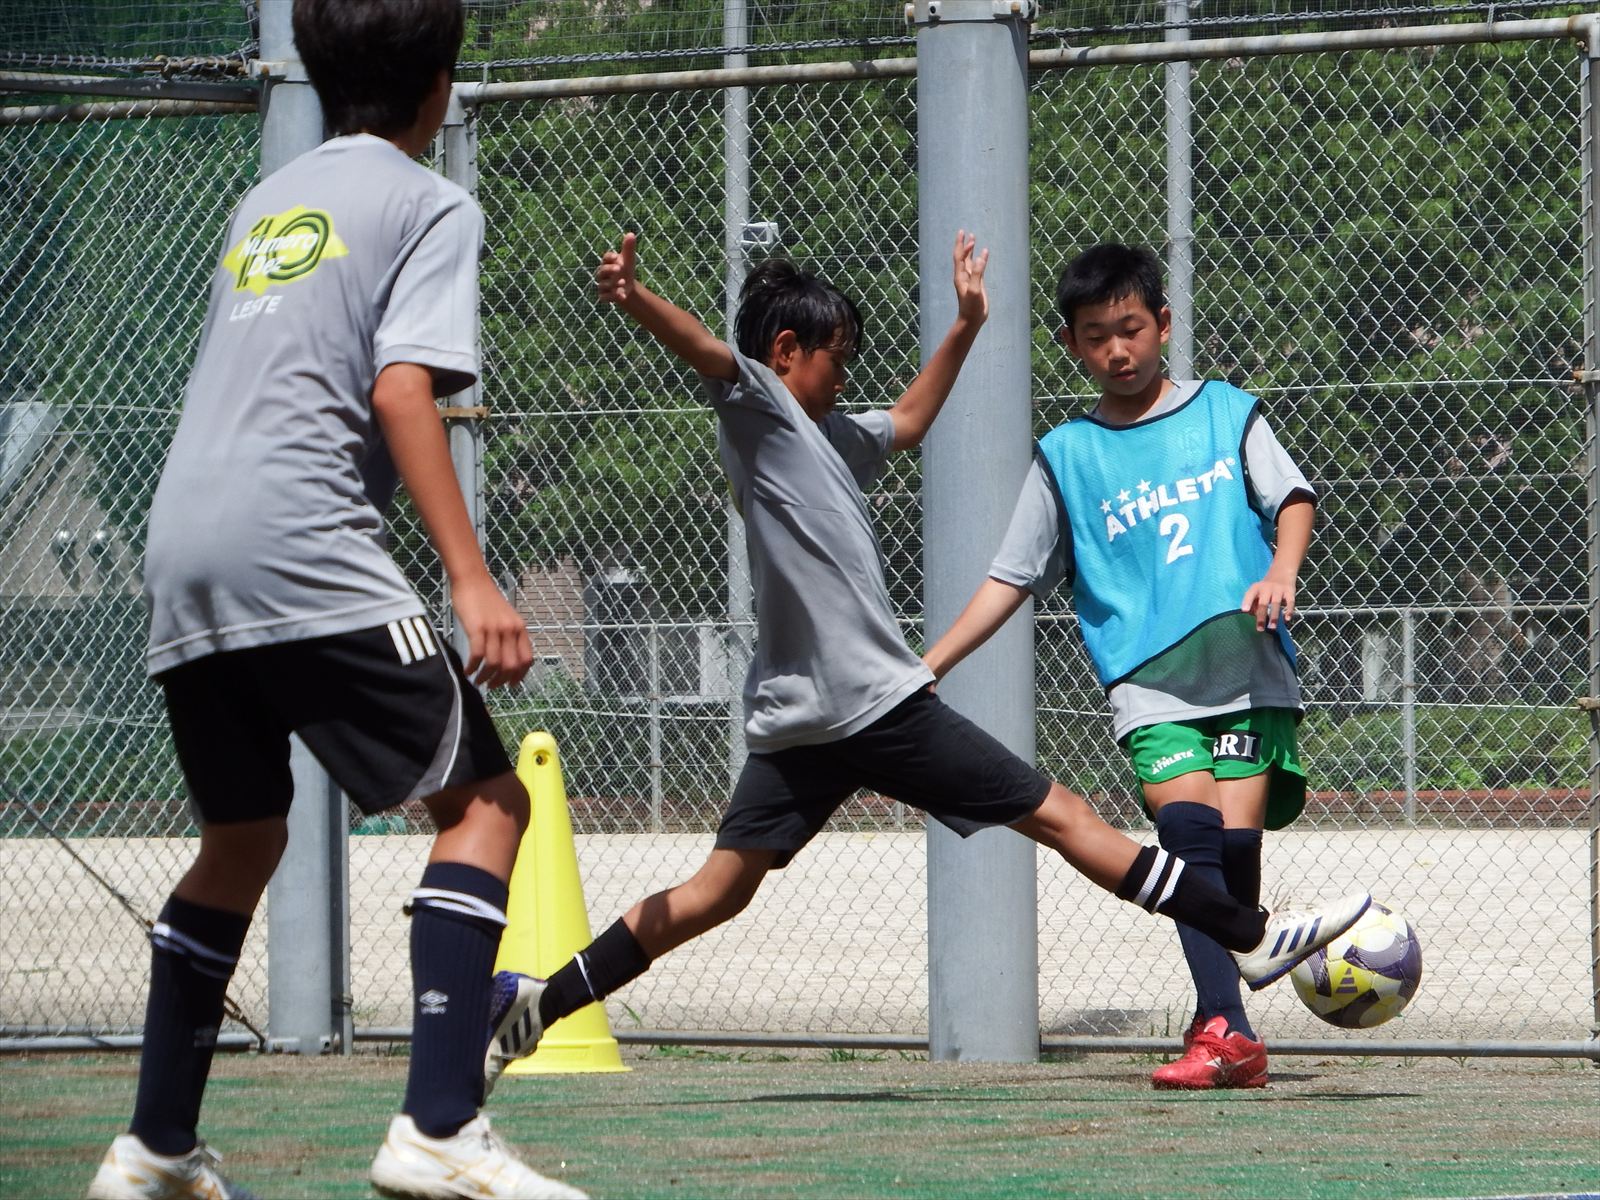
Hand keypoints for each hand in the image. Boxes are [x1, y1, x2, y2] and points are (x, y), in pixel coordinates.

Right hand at [452, 573, 532, 688]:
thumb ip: (509, 636)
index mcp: (520, 628)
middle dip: (501, 681)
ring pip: (494, 664)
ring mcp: (494, 629)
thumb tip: (506, 660)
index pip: (527, 659)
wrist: (472, 580)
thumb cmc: (486, 599)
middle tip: (491, 686)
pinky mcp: (477, 628)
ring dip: (485, 677)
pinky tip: (467, 670)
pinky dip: (472, 667)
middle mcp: (510, 630)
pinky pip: (478, 655)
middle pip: (511, 665)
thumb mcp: (506, 617)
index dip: (519, 676)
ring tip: (477, 680)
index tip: (510, 685)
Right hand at [596, 231, 639, 305]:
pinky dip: (613, 297)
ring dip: (613, 284)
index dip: (610, 257)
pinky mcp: (604, 296)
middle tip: (619, 268)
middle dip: (610, 270)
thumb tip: (631, 234)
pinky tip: (623, 296)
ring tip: (623, 283)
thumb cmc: (625, 270)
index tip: (617, 256)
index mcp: (607, 262)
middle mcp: (602, 274)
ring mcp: (602, 285)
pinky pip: (605, 297)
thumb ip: (628, 248)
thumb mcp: (628, 259)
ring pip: (604, 285)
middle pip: (602, 271)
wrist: (627, 287)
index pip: (606, 258)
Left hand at [952, 230, 988, 326]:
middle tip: (967, 232)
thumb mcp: (975, 288)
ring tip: (973, 239)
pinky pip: (977, 267)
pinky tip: (982, 256)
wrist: (972, 319)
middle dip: (964, 244)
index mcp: (960, 276)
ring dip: (971, 250)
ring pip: (969, 261)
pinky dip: (978, 259)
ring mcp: (970, 279)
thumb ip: (977, 272)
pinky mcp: (976, 283)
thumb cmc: (971, 306)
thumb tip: (981, 256)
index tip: (964, 233)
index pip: (959, 256)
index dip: (961, 244)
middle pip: (962, 256)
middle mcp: (963, 275)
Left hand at [1241, 574, 1295, 631]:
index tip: (1244, 610)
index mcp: (1256, 588)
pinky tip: (1287, 619)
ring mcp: (1279, 590)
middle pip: (1263, 603)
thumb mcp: (1257, 591)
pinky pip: (1290, 602)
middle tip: (1259, 629)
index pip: (1250, 594)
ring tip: (1272, 627)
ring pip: (1276, 604)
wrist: (1282, 571)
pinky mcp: (1290, 591)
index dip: (1247, 602)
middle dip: (1261, 617)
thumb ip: (1253, 602)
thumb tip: (1252, 615)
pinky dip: (1289, 611)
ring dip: (1274, 616)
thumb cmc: (1266, 587)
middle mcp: (1267, 588)